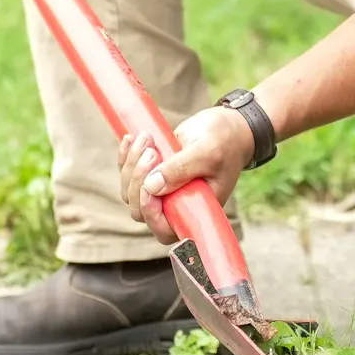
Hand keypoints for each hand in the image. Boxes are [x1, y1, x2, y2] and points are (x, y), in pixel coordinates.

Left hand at [116, 108, 256, 242]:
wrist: (228, 125)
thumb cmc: (225, 141)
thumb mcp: (207, 152)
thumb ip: (181, 169)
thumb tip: (152, 186)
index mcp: (195, 210)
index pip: (164, 229)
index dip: (151, 213)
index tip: (149, 187)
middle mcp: (176, 205)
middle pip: (141, 210)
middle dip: (138, 180)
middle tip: (151, 151)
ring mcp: (163, 190)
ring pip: (131, 192)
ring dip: (131, 165)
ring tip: (146, 138)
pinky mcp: (154, 173)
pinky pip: (129, 174)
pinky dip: (126, 157)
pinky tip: (130, 139)